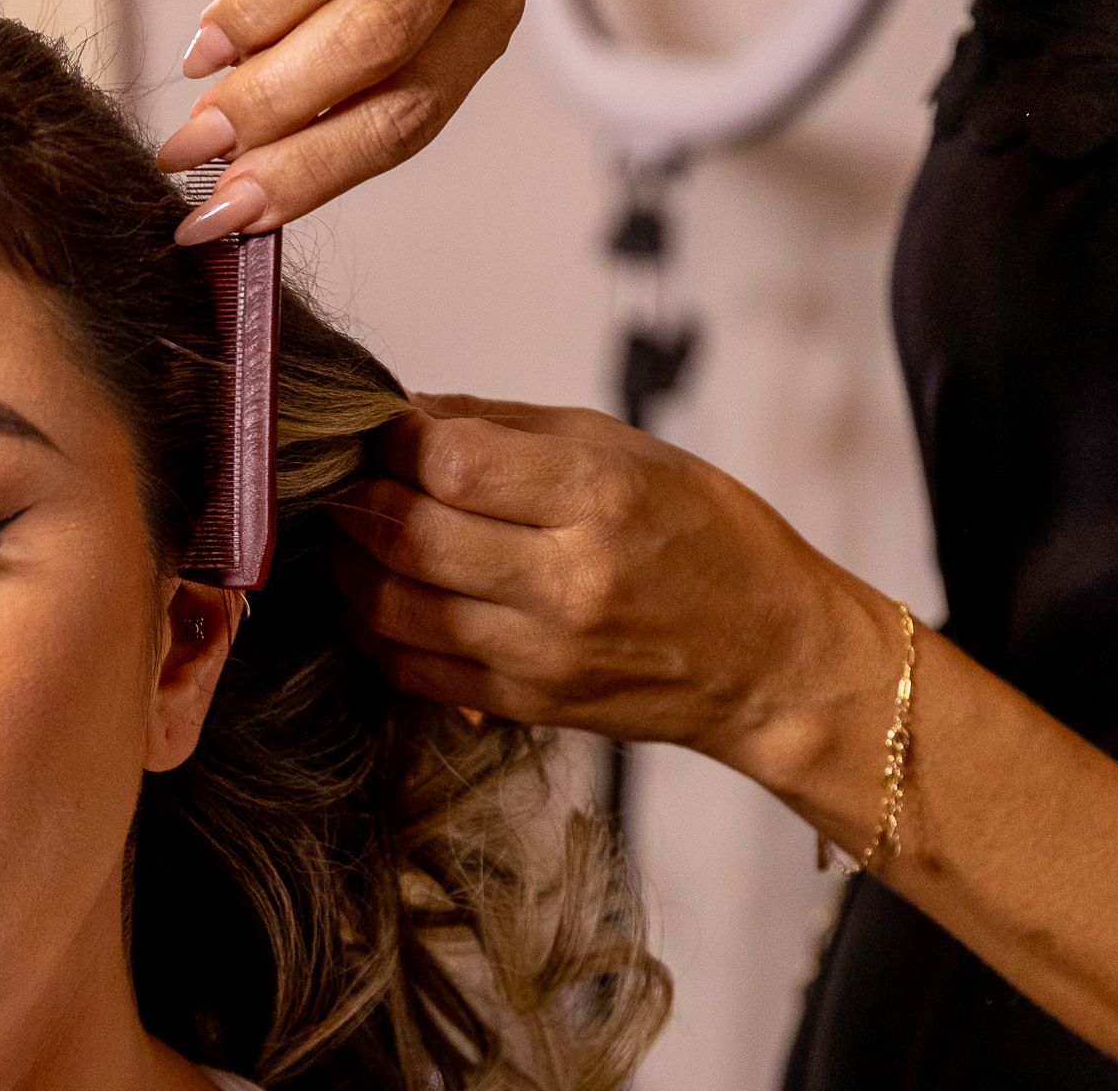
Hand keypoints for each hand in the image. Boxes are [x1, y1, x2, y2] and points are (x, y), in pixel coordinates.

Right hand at [156, 0, 526, 243]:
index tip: (224, 213)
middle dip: (268, 105)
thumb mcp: (404, 2)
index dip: (305, 174)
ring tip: (207, 50)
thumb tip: (240, 159)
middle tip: (196, 139)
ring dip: (253, 18)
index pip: (401, 117)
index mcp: (482, 13)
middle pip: (372, 42)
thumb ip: (339, 76)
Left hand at [326, 393, 907, 783]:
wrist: (774, 661)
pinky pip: (411, 668)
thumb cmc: (708, 539)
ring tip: (346, 531)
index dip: (392, 438)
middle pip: (407, 533)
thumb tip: (404, 413)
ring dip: (347, 563)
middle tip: (343, 475)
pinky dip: (372, 628)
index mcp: (598, 498)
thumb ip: (505, 428)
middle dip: (355, 495)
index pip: (450, 462)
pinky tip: (373, 593)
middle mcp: (567, 581)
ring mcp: (542, 654)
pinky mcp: (525, 705)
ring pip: (391, 606)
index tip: (379, 427)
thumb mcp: (626, 449)